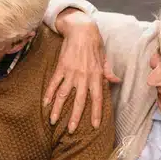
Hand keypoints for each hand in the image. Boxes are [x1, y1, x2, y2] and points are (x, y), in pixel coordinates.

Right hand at [44, 10, 120, 132]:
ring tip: (53, 121)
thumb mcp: (104, 57)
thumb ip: (108, 71)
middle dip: (75, 117)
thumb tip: (116, 81)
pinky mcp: (60, 67)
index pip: (97, 98)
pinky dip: (48, 93)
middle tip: (71, 130)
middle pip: (79, 101)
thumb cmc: (94, 43)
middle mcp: (83, 76)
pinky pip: (54, 83)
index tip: (94, 126)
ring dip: (58, 109)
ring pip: (63, 94)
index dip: (96, 113)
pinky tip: (44, 104)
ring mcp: (71, 72)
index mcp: (96, 75)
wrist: (81, 29)